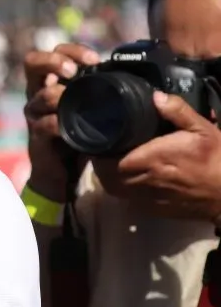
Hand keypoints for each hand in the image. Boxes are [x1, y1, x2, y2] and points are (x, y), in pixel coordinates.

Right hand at [23, 43, 100, 199]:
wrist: (63, 171)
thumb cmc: (81, 134)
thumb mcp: (92, 108)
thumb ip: (102, 90)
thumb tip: (134, 74)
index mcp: (53, 81)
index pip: (55, 51)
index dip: (73, 51)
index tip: (95, 60)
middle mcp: (38, 92)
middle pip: (32, 62)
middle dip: (53, 62)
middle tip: (72, 71)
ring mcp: (35, 113)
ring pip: (42, 94)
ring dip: (59, 94)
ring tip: (74, 100)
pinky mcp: (36, 135)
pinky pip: (45, 124)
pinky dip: (59, 123)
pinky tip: (70, 126)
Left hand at [91, 92, 220, 222]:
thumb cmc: (217, 158)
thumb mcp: (203, 129)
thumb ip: (178, 111)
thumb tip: (155, 96)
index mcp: (153, 158)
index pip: (111, 159)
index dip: (100, 151)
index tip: (97, 140)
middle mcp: (146, 179)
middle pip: (108, 175)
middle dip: (101, 163)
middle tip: (101, 150)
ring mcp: (149, 197)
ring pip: (115, 189)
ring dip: (108, 177)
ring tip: (108, 164)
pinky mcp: (155, 210)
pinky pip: (128, 200)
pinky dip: (122, 190)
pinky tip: (126, 179)